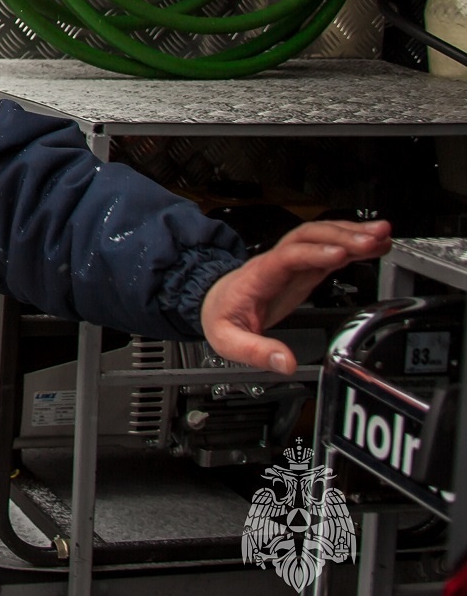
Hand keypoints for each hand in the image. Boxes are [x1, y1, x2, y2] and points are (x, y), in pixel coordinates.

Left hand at [200, 219, 391, 373]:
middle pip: (309, 237)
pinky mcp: (305, 269)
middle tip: (373, 239)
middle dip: (342, 235)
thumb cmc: (220, 316)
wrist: (213, 301)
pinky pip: (330, 250)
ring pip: (321, 237)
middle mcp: (277, 263)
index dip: (314, 254)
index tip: (339, 255)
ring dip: (352, 233)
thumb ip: (255, 351)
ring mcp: (293, 263)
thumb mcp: (228, 340)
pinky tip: (376, 244)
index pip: (287, 257)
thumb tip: (284, 362)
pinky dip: (354, 245)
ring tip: (382, 235)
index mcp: (259, 276)